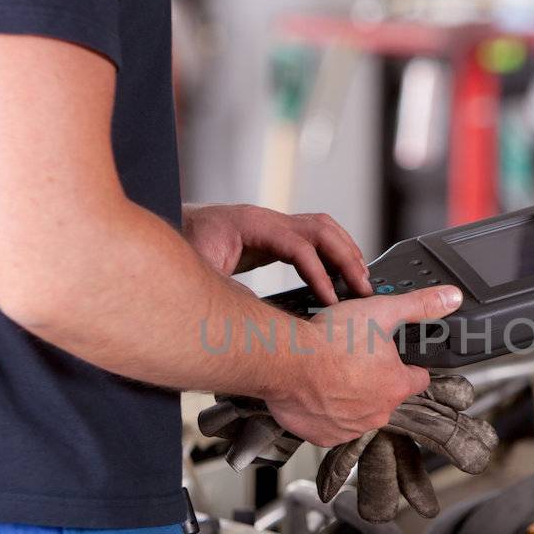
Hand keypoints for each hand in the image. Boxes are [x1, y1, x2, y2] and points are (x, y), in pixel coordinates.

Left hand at [182, 203, 370, 305]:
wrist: (169, 224)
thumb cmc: (181, 245)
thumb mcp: (197, 267)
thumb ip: (223, 286)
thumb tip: (248, 314)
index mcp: (250, 225)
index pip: (298, 245)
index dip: (319, 273)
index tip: (332, 300)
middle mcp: (266, 219)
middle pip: (321, 229)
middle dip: (347, 258)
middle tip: (364, 288)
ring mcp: (272, 224)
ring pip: (323, 228)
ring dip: (346, 252)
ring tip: (361, 280)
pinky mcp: (273, 235)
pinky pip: (313, 237)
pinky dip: (332, 253)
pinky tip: (339, 275)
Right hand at [263, 286, 463, 445]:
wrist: (286, 361)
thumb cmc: (329, 341)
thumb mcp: (382, 311)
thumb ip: (419, 306)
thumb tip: (450, 298)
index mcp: (396, 386)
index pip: (418, 378)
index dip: (409, 365)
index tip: (397, 358)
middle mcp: (377, 413)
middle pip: (386, 395)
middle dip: (374, 379)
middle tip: (354, 357)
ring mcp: (350, 428)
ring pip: (359, 411)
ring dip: (350, 396)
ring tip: (333, 372)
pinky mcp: (324, 436)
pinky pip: (332, 425)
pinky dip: (326, 411)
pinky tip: (317, 390)